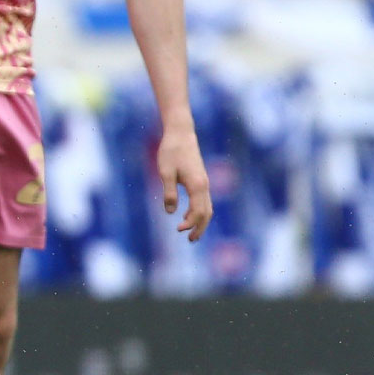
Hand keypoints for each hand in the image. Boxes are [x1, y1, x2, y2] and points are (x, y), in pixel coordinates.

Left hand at [158, 125, 211, 241]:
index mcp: (197, 185)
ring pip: (207, 207)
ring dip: (200, 221)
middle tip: (190, 240)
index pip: (198, 211)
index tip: (178, 229)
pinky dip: (199, 211)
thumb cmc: (171, 152)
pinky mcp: (200, 180)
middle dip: (200, 228)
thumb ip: (169, 192)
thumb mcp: (165, 172)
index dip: (190, 223)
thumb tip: (170, 212)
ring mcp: (204, 183)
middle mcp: (204, 186)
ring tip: (190, 233)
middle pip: (207, 213)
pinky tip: (186, 215)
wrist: (181, 134)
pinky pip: (203, 200)